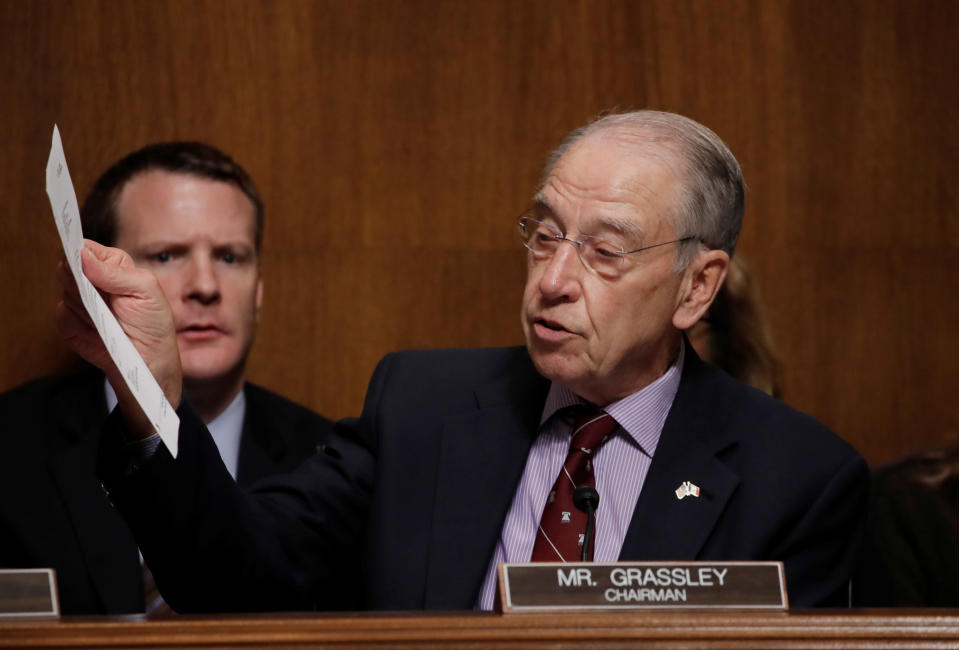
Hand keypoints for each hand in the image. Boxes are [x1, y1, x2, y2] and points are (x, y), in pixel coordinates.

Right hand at [57, 240, 181, 435]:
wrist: (146, 362)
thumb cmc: (153, 324)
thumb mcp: (146, 292)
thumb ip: (115, 272)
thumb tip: (83, 254)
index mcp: (113, 265)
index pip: (85, 248)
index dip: (79, 252)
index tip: (79, 260)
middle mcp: (93, 280)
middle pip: (68, 268)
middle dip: (82, 282)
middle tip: (104, 298)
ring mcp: (79, 301)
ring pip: (65, 292)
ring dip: (86, 306)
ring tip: (109, 318)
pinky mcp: (69, 322)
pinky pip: (61, 315)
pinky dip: (79, 323)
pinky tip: (98, 330)